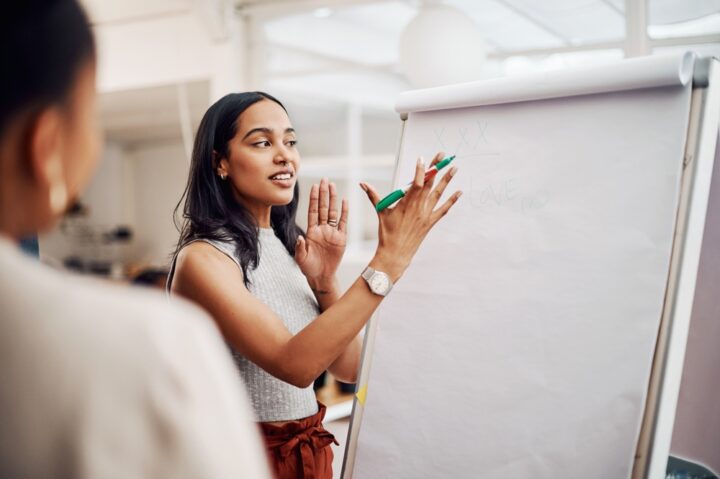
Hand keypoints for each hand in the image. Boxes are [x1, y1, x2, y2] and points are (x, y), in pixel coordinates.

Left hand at [295, 178, 348, 289]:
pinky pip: (343, 223)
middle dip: (323, 193)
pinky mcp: (341, 238)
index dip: (314, 199)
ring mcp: (332, 232)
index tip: (314, 186)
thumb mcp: (301, 258)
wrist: (321, 276)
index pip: (313, 211)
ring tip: (333, 185)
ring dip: (333, 199)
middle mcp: (321, 229)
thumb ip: (300, 248)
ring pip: (333, 212)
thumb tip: (299, 238)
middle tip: (324, 179)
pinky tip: (345, 201)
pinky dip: (344, 212)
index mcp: (311, 231)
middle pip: (323, 207)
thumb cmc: (309, 267)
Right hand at [360, 152, 460, 280]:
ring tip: (454, 168)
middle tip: (442, 156)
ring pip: (438, 194)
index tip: (422, 158)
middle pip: (429, 184)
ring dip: (447, 180)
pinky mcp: (430, 222)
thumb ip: (373, 196)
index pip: (416, 183)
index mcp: (406, 203)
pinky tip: (459, 192)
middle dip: (436, 168)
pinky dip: (452, 201)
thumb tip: (362, 184)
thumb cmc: (387, 233)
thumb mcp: (380, 212)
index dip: (420, 170)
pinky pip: (443, 210)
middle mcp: (418, 207)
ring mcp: (425, 215)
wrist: (396, 253)